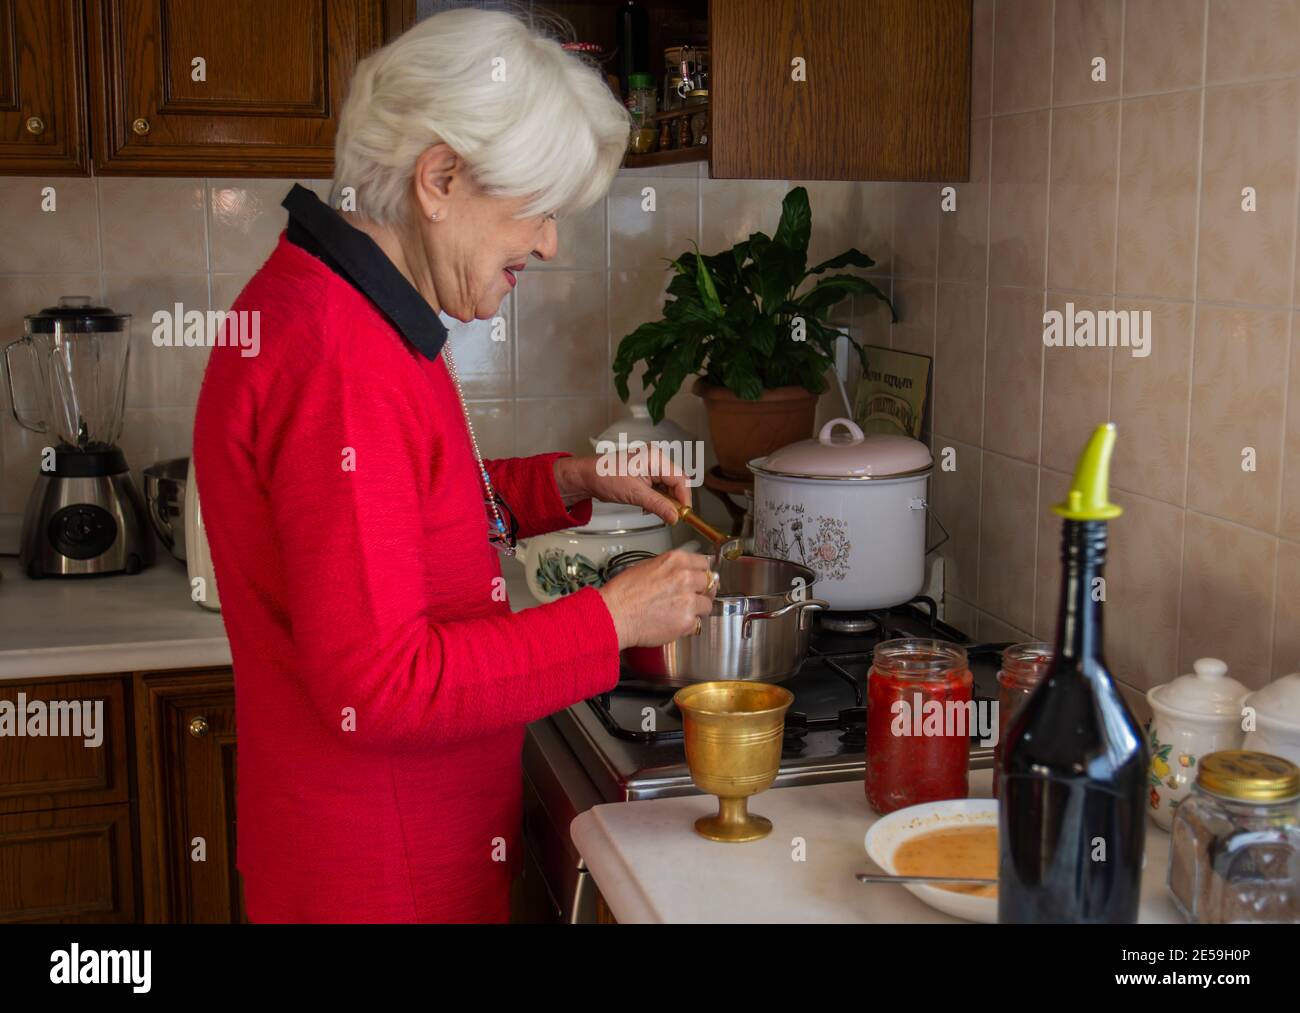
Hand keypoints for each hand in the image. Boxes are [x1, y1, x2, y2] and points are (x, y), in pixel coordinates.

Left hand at [553, 445, 690, 525]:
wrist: (587, 477)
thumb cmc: (604, 476)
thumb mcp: (635, 494)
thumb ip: (658, 505)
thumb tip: (674, 516)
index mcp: (656, 458)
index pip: (680, 480)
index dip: (684, 499)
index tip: (683, 514)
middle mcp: (656, 459)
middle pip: (677, 483)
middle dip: (673, 501)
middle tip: (668, 515)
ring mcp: (651, 466)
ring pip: (669, 487)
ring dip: (664, 501)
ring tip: (651, 509)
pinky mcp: (646, 474)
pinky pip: (660, 488)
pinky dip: (656, 499)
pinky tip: (647, 505)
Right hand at [597, 549, 716, 648]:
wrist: (614, 615)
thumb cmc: (623, 593)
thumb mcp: (646, 566)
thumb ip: (669, 568)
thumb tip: (682, 572)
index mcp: (676, 560)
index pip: (704, 562)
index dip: (701, 572)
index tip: (700, 577)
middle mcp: (686, 578)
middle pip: (709, 583)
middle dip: (702, 590)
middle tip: (692, 596)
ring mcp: (689, 601)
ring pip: (707, 605)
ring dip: (697, 609)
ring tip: (680, 612)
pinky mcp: (687, 621)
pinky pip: (697, 623)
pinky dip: (688, 625)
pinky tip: (673, 622)